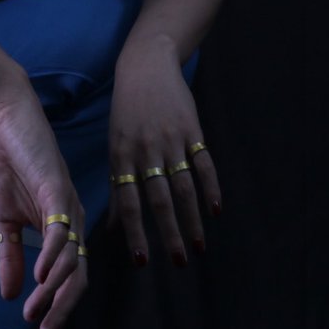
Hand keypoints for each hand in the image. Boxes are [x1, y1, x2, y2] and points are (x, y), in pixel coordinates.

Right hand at [0, 87, 86, 328]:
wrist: (5, 119)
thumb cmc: (8, 163)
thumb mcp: (4, 219)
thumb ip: (10, 256)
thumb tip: (10, 295)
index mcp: (62, 228)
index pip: (70, 276)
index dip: (60, 307)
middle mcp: (72, 220)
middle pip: (79, 275)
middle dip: (64, 310)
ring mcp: (68, 205)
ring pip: (73, 259)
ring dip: (53, 291)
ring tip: (35, 312)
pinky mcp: (57, 189)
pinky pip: (60, 231)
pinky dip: (53, 258)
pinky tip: (40, 278)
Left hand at [108, 38, 221, 265]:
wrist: (146, 67)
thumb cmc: (126, 113)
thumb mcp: (115, 146)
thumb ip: (118, 185)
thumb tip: (111, 227)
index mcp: (121, 157)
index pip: (128, 203)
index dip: (135, 232)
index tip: (142, 261)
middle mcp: (145, 151)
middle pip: (158, 200)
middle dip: (168, 233)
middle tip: (179, 261)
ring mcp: (170, 140)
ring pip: (183, 187)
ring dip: (192, 219)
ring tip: (199, 246)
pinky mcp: (192, 130)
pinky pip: (204, 164)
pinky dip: (211, 189)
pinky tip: (216, 211)